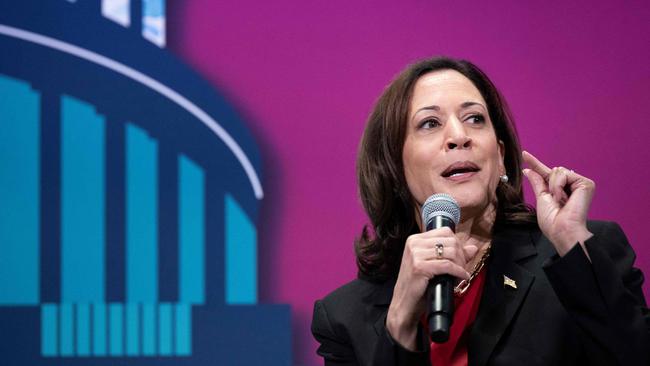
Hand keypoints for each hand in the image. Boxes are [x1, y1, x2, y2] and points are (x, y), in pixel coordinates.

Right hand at [386, 227, 476, 349]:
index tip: (461, 257)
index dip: (458, 244)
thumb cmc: (418, 286)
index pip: (445, 232)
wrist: (404, 304)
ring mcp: (415, 254)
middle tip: (463, 268)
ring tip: (461, 274)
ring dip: (461, 264)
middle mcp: (414, 243)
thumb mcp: (434, 265)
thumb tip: (473, 248)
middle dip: (462, 255)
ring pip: (450, 252)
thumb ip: (452, 254)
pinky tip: (462, 277)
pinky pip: (447, 265)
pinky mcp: (419, 267)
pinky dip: (458, 271)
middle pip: (450, 241)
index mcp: (415, 239)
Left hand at [522, 151, 593, 255]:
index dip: (535, 164)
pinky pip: (564, 174)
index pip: (546, 174)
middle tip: (555, 201)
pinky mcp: (587, 183)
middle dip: (548, 184)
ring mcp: (580, 184)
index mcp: (561, 190)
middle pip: (552, 170)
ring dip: (553, 187)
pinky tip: (564, 198)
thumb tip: (528, 170)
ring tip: (560, 201)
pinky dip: (558, 186)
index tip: (524, 154)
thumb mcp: (541, 198)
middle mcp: (572, 185)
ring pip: (557, 170)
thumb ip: (537, 183)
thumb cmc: (552, 221)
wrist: (562, 230)